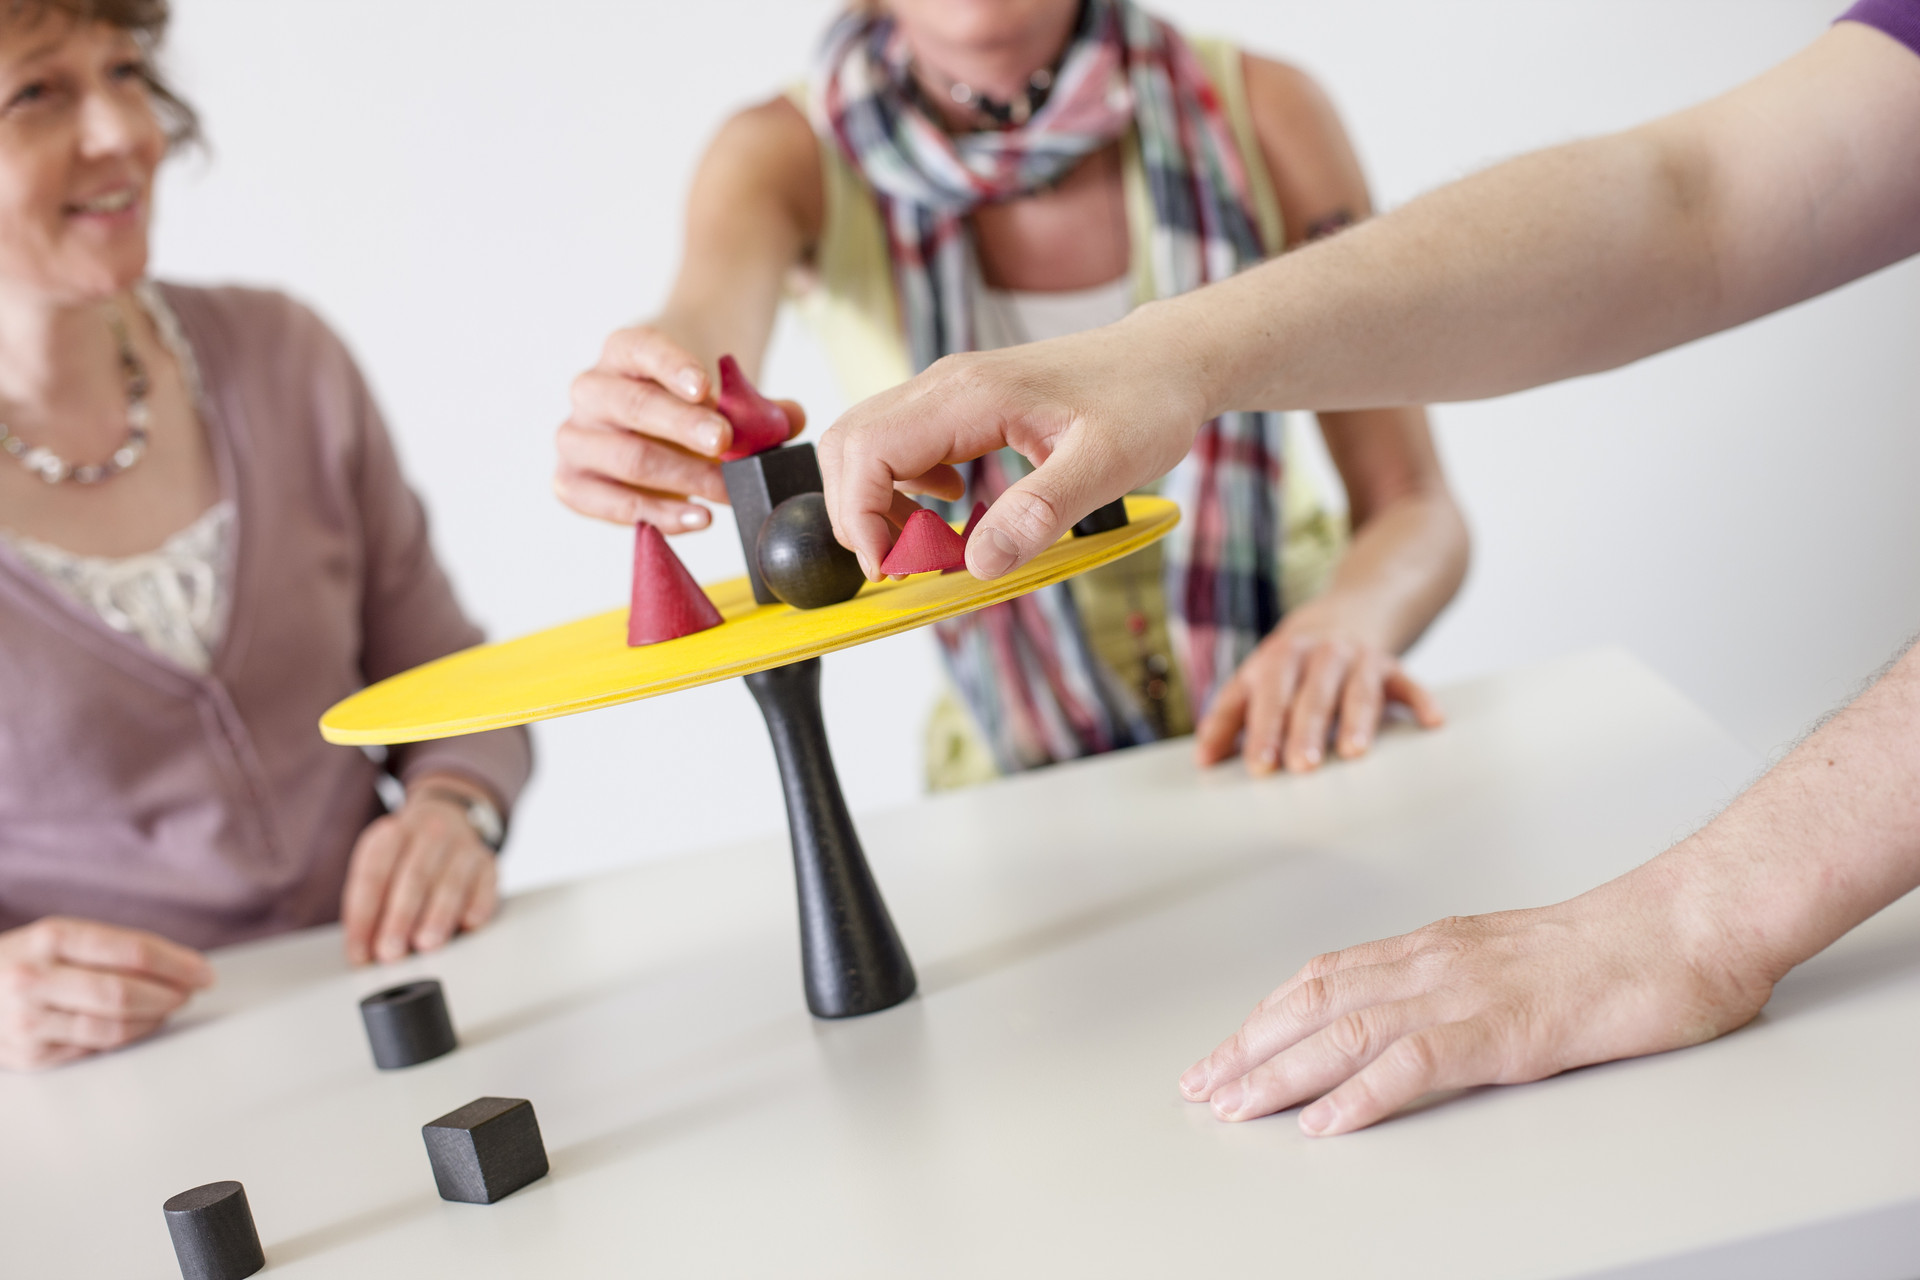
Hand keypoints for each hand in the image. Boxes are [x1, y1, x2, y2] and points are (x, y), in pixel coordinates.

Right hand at [0, 916, 213, 1070]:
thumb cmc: (24, 961)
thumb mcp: (59, 937)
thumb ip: (112, 949)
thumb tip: (180, 967)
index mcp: (50, 938)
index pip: (132, 952)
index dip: (178, 964)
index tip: (204, 972)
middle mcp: (34, 979)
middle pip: (124, 994)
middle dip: (170, 995)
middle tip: (191, 992)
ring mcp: (28, 1022)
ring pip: (113, 1027)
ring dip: (154, 1018)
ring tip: (169, 1006)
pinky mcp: (29, 1056)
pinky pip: (95, 1049)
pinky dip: (128, 1036)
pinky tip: (140, 1024)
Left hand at [342, 783, 499, 965]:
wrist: (450, 818)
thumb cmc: (407, 856)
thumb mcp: (380, 865)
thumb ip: (370, 903)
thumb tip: (364, 952)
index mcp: (391, 834)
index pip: (373, 875)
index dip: (363, 916)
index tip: (359, 952)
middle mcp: (428, 833)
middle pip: (413, 877)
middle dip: (400, 918)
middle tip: (390, 952)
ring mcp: (462, 846)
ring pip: (450, 882)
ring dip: (438, 916)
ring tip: (427, 944)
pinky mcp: (488, 862)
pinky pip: (485, 886)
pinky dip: (477, 906)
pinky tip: (468, 925)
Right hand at [553, 325, 803, 531]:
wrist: (660, 421)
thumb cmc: (693, 403)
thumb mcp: (727, 393)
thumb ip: (760, 405)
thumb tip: (791, 419)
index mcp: (624, 350)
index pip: (642, 348)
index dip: (673, 367)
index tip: (708, 388)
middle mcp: (591, 388)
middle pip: (633, 406)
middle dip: (683, 428)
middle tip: (725, 444)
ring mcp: (576, 435)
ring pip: (624, 456)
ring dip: (681, 478)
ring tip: (725, 490)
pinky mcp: (572, 480)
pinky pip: (606, 503)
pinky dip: (656, 514)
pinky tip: (698, 519)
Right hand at [820, 309, 1207, 579]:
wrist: (1168, 359)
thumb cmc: (1145, 401)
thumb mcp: (1106, 465)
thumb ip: (1040, 513)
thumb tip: (979, 564)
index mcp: (969, 395)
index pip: (868, 451)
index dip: (859, 517)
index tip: (891, 567)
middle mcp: (945, 386)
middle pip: (850, 445)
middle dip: (858, 514)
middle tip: (907, 564)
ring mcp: (948, 391)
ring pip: (868, 444)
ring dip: (878, 503)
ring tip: (931, 544)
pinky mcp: (959, 405)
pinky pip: (900, 444)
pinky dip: (903, 488)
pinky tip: (952, 507)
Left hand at [1177, 857, 1773, 1134]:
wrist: (1684, 926)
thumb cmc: (1614, 950)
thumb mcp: (1512, 961)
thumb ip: (1459, 985)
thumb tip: (1416, 1021)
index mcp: (1434, 948)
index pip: (1324, 979)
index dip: (1266, 1016)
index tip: (1225, 1049)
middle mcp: (1433, 963)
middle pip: (1316, 1006)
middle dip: (1250, 1049)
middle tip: (1201, 1085)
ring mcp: (1466, 994)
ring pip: (1346, 1033)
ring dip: (1281, 1074)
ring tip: (1234, 1106)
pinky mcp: (1505, 1031)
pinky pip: (1416, 1064)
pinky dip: (1361, 1096)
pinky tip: (1325, 1124)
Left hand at [1195, 603, 1442, 773]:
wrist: (1346, 613)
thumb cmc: (1292, 662)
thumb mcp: (1255, 679)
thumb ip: (1228, 717)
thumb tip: (1203, 760)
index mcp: (1280, 658)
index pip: (1268, 696)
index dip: (1262, 730)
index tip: (1259, 765)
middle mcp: (1320, 655)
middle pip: (1312, 694)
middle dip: (1306, 730)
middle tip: (1301, 766)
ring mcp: (1358, 659)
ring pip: (1357, 690)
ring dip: (1355, 720)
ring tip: (1352, 752)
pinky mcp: (1392, 666)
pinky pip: (1409, 682)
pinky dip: (1422, 700)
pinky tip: (1433, 721)